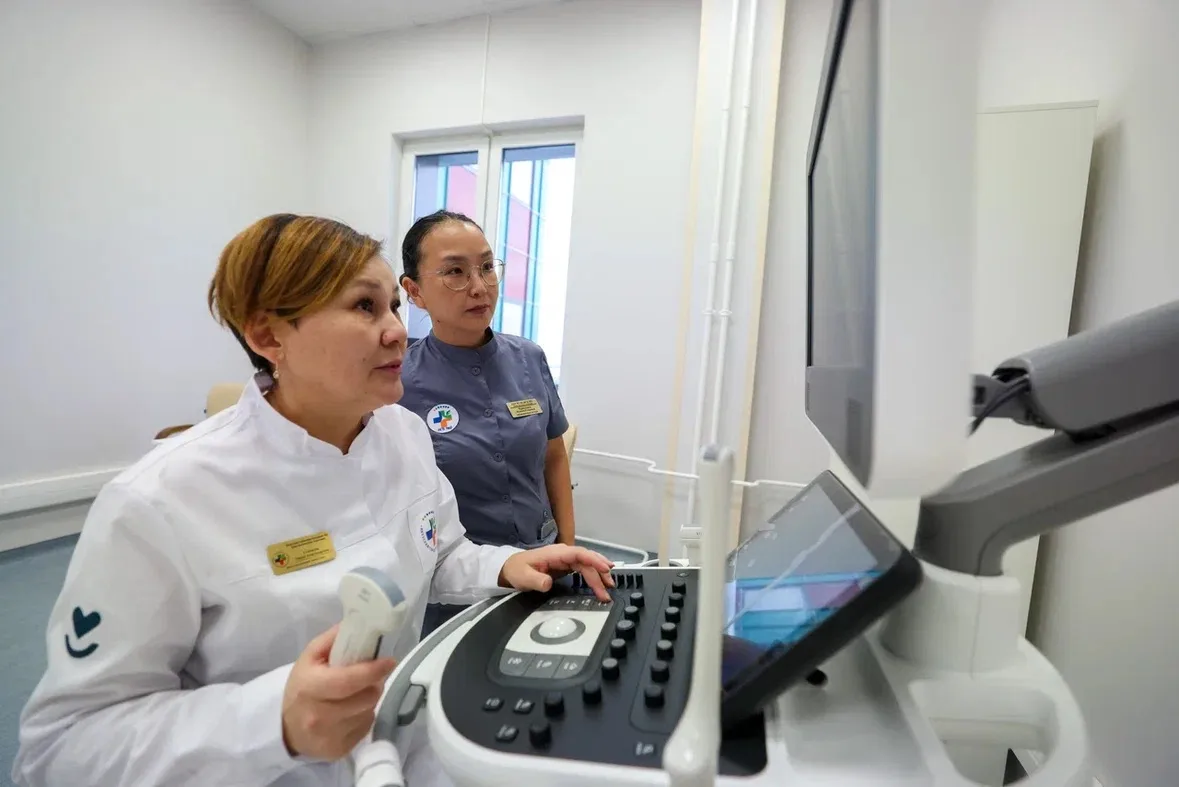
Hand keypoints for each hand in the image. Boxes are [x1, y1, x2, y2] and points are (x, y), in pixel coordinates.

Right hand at [281, 624, 396, 760]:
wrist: (286, 728)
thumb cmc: (301, 687)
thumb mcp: (309, 657)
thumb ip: (332, 639)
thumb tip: (359, 623)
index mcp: (310, 688)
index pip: (348, 681)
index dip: (372, 670)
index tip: (389, 661)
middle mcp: (319, 716)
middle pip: (366, 697)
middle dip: (374, 683)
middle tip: (372, 676)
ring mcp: (329, 737)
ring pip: (369, 712)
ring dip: (369, 699)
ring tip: (358, 693)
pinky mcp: (339, 751)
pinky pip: (365, 728)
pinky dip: (364, 716)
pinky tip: (352, 711)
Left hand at [499, 544, 615, 600]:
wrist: (510, 568)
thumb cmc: (517, 570)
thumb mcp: (524, 577)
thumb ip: (536, 580)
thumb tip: (548, 583)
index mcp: (555, 553)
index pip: (578, 553)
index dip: (593, 560)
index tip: (605, 568)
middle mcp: (563, 553)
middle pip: (586, 560)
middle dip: (599, 572)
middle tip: (609, 588)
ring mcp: (566, 559)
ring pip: (587, 563)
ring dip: (600, 573)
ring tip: (610, 585)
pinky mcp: (566, 565)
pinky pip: (584, 567)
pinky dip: (594, 572)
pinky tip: (603, 577)